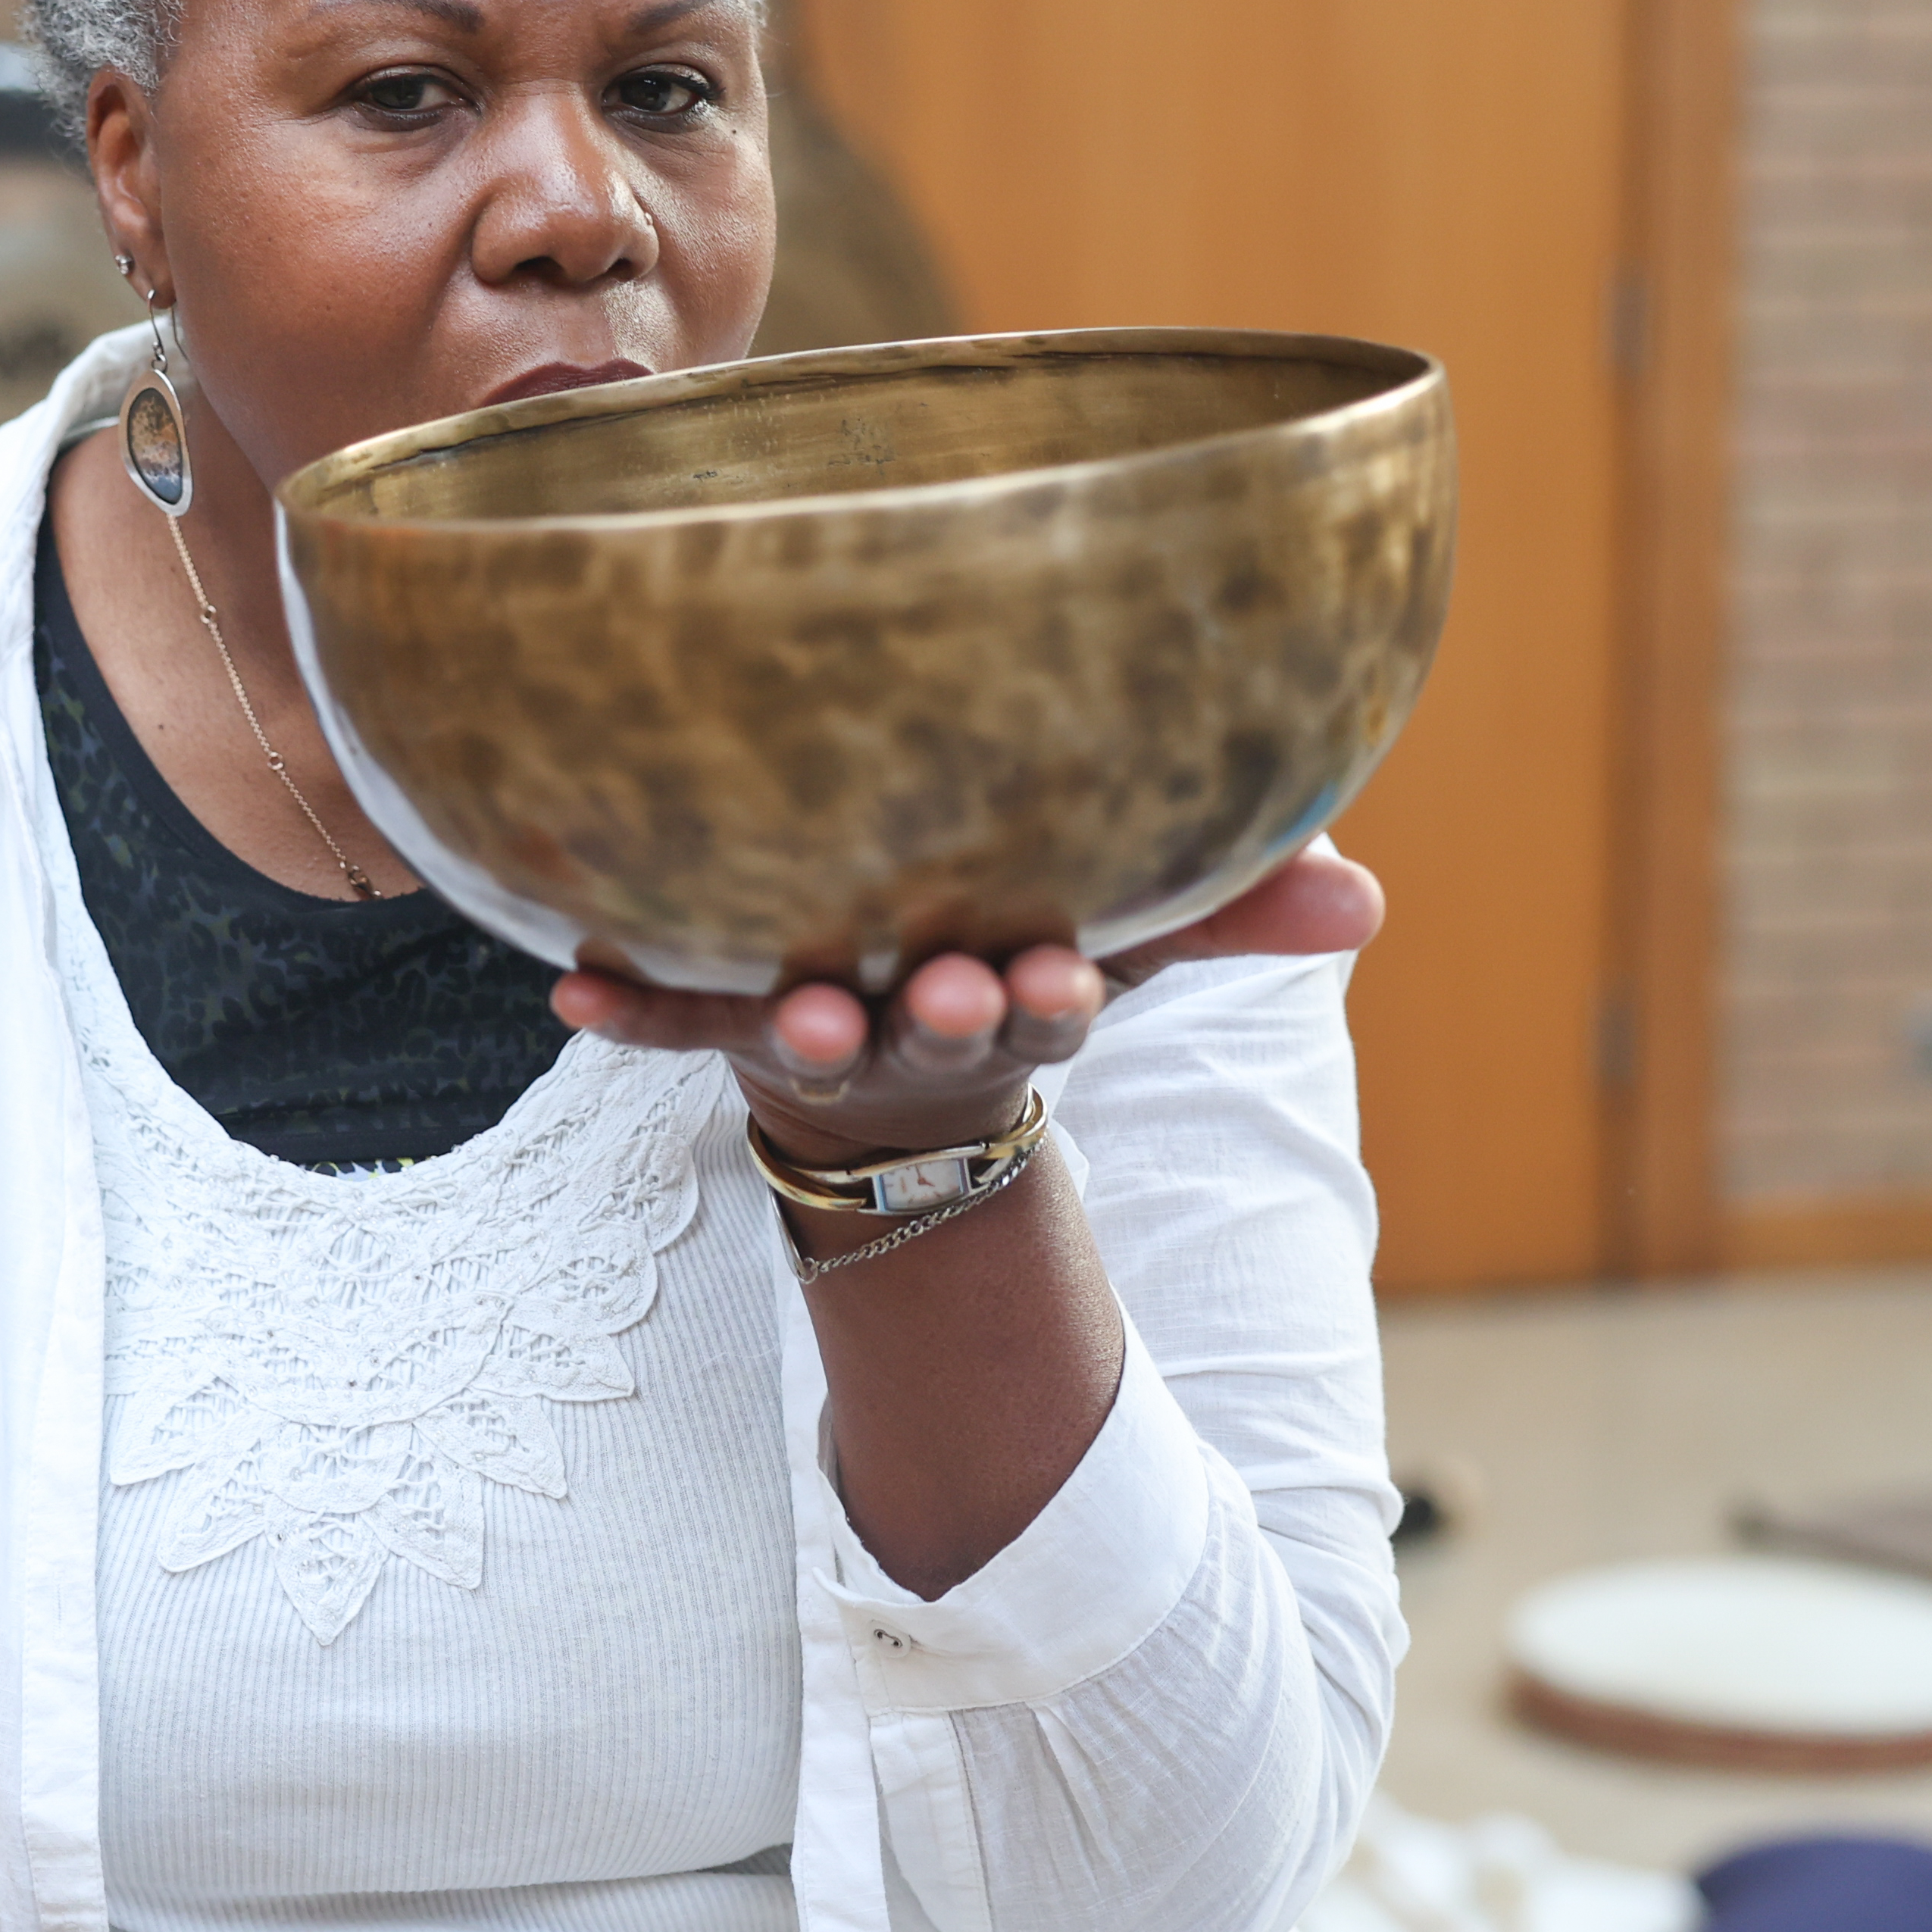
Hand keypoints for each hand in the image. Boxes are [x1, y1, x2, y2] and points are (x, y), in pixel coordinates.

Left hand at [547, 843, 1384, 1165]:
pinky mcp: (722, 1011)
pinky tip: (569, 984)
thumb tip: (1362, 900)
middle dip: (947, 1019)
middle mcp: (916, 1022)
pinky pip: (666, 1015)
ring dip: (801, 1025)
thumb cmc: (1018, 934)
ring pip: (811, 1031)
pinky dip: (624, 1006)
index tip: (1069, 977)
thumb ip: (1235, 903)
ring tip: (798, 1012)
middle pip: (935, 1030)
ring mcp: (818, 1020)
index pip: (1052, 1002)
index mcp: (1017, 993)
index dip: (1060, 996)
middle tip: (951, 994)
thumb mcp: (1131, 921)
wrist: (885, 1022)